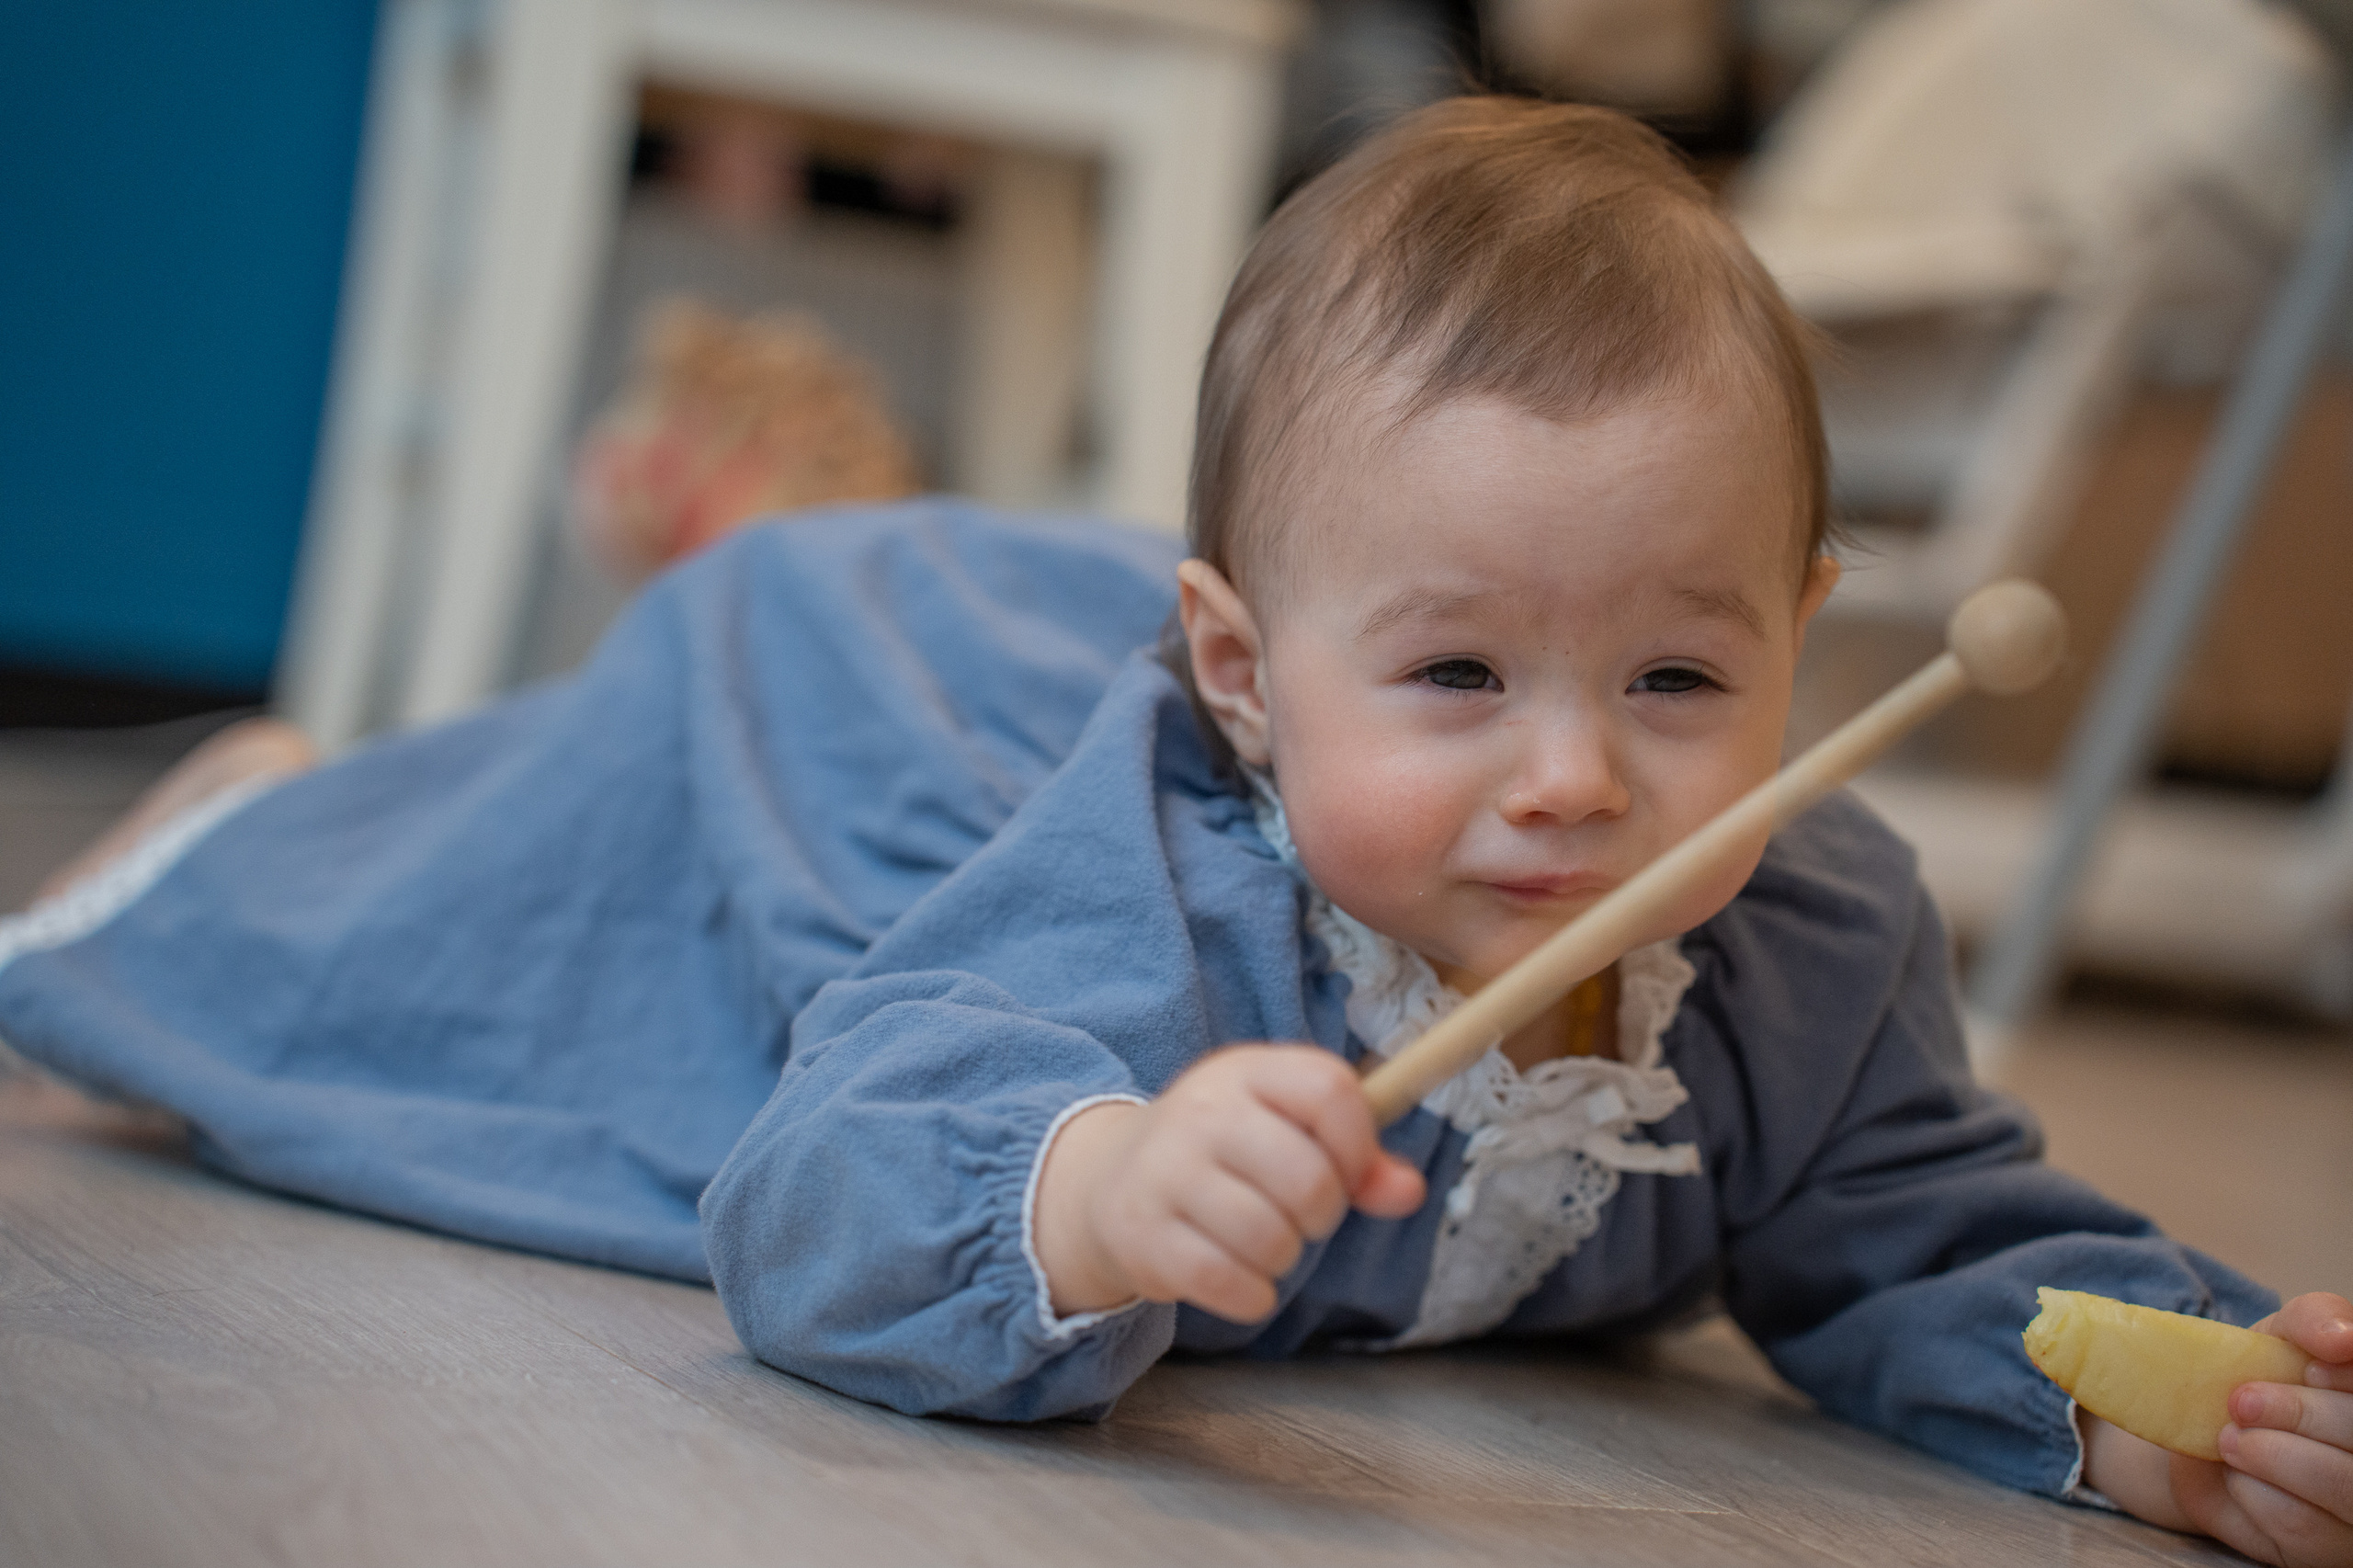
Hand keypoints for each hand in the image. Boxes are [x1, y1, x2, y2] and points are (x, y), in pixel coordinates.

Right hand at [1031, 1045, 1426, 1322]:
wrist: (1109, 1182)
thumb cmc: (1222, 1155)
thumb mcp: (1283, 1130)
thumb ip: (1357, 1157)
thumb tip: (1409, 1191)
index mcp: (1244, 1072)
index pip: (1329, 1089)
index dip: (1358, 1141)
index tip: (1348, 1170)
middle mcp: (1201, 1112)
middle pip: (1309, 1178)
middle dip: (1322, 1213)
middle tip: (1298, 1215)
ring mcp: (1165, 1172)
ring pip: (1271, 1238)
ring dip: (1283, 1257)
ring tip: (1261, 1242)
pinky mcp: (1143, 1234)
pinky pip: (1230, 1282)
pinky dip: (1251, 1295)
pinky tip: (1237, 1278)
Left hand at [2084, 1293, 2352, 1565]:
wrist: (2201, 1434)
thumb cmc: (2259, 1377)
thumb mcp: (2282, 1334)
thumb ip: (2315, 1320)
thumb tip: (2343, 1338)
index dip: (2345, 1379)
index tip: (2306, 1368)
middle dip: (2300, 1415)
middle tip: (2242, 1402)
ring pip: (2341, 1488)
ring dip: (2271, 1456)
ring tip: (2229, 1438)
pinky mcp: (2329, 1552)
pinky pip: (2301, 1524)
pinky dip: (2255, 1492)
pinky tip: (2240, 1476)